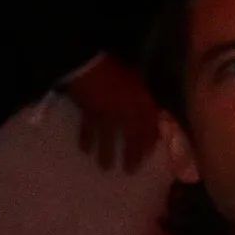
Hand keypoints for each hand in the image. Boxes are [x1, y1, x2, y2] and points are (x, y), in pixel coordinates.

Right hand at [66, 52, 172, 173]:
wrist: (86, 64)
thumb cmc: (112, 68)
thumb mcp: (134, 77)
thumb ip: (141, 94)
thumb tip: (149, 109)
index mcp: (140, 100)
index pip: (148, 125)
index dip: (149, 140)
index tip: (148, 154)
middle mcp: (125, 110)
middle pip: (131, 136)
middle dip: (131, 154)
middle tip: (129, 170)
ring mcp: (105, 114)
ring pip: (108, 138)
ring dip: (107, 153)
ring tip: (105, 167)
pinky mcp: (88, 113)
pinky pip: (88, 130)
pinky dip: (86, 140)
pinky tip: (85, 150)